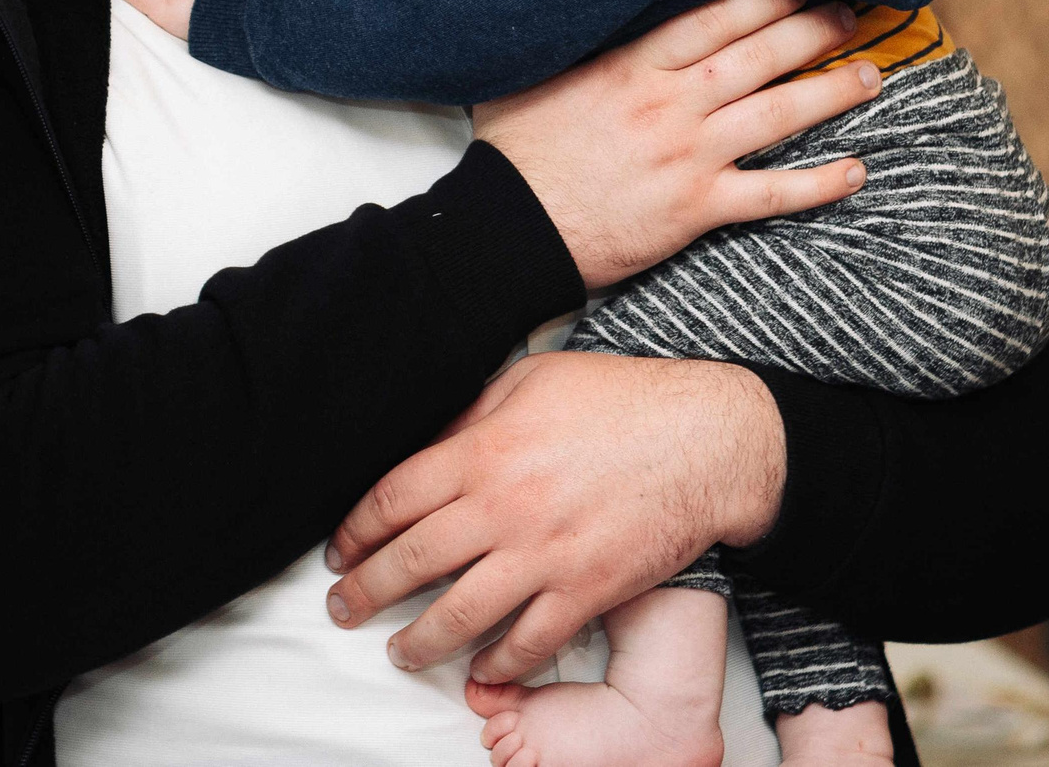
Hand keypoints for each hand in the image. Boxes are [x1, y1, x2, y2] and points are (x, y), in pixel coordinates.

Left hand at [322, 350, 785, 680]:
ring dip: (417, 642)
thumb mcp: (533, 379)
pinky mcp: (586, 590)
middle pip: (410, 562)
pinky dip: (498, 664)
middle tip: (343, 609)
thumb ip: (472, 414)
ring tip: (398, 652)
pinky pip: (529, 643)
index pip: (392, 498)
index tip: (340, 550)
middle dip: (365, 592)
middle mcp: (503, 507)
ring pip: (459, 615)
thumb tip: (425, 447)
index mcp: (483, 448)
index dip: (354, 530)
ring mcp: (544, 554)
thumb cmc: (622, 398)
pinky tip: (479, 670)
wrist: (708, 439)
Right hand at [474, 0, 881, 288]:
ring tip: (870, 74)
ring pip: (777, 114)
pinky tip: (856, 171)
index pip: (712, 20)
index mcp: (631, 66)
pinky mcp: (696, 208)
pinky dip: (818, 183)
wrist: (508, 228)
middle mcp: (669, 104)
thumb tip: (575, 4)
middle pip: (757, 56)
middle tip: (849, 16)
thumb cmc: (515, 153)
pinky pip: (771, 193)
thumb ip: (569, 42)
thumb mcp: (530, 74)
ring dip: (830, 92)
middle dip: (810, 31)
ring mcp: (688, 156)